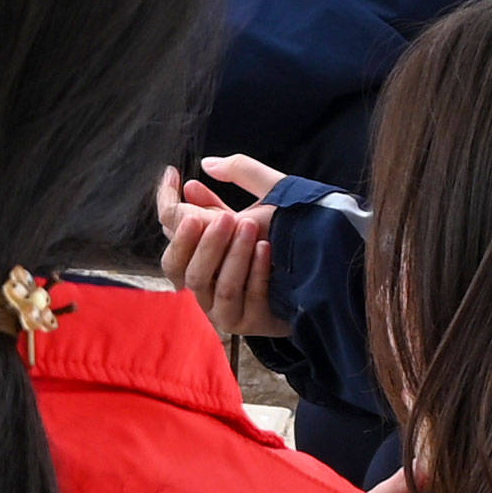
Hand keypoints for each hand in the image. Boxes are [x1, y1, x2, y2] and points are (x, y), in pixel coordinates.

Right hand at [158, 166, 280, 343]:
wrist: (324, 277)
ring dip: (232, 255)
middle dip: (203, 241)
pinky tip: (267, 250)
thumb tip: (201, 170)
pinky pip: (246, 298)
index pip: (169, 230)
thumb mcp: (262, 204)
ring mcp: (223, 307)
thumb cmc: (288, 238)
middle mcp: (204, 282)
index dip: (166, 202)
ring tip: (251, 228)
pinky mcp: (248, 322)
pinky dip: (255, 273)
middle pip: (179, 266)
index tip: (174, 175)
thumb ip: (233, 184)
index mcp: (201, 250)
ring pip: (213, 284)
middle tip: (226, 218)